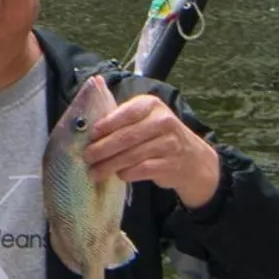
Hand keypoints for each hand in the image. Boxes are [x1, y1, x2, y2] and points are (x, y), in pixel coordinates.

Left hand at [85, 94, 222, 209]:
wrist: (192, 158)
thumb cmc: (157, 134)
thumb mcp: (144, 116)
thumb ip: (119, 113)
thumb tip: (89, 103)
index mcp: (152, 105)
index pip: (127, 113)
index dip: (106, 125)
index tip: (90, 135)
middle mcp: (164, 122)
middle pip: (126, 137)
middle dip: (102, 149)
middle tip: (86, 157)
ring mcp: (169, 144)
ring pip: (132, 155)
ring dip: (109, 165)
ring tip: (94, 171)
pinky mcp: (171, 164)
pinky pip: (142, 170)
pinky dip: (126, 173)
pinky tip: (117, 175)